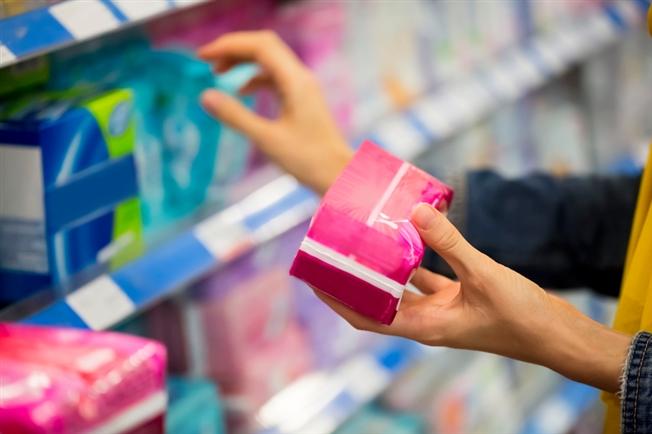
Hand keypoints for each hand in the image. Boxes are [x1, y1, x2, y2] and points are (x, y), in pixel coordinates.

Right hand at [198, 31, 352, 193]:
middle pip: (264, 46)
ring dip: (243, 61)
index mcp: (295, 82)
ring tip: (218, 72)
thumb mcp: (266, 139)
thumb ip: (235, 116)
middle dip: (234, 48)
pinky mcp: (303, 98)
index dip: (228, 45)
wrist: (338, 174)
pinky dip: (255, 77)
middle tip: (207, 60)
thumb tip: (205, 96)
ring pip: (270, 60)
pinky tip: (241, 91)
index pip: (259, 46)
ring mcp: (303, 87)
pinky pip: (276, 76)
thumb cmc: (308, 161)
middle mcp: (301, 77)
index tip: (202, 56)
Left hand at [316, 204, 630, 392]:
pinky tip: (411, 235)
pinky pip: (426, 277)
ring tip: (366, 239)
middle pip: (375, 301)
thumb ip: (449, 243)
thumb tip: (414, 212)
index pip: (364, 316)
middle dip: (353, 280)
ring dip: (383, 267)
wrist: (556, 335)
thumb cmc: (522, 317)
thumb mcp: (484, 275)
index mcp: (423, 326)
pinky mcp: (458, 298)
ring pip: (400, 287)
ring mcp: (442, 310)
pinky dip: (416, 259)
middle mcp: (426, 320)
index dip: (336, 298)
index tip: (314, 277)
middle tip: (335, 251)